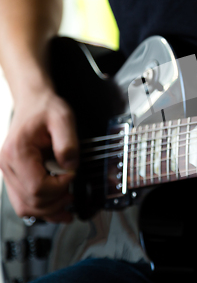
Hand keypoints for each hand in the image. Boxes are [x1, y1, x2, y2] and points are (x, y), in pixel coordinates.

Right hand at [0, 89, 77, 222]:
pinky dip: (40, 207)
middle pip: (30, 200)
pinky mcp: (15, 174)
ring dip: (48, 211)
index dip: (58, 188)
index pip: (37, 186)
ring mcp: (9, 171)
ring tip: (66, 207)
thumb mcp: (64, 119)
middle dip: (55, 203)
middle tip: (72, 196)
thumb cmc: (46, 108)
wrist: (34, 102)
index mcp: (18, 152)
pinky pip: (23, 199)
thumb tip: (70, 167)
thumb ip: (68, 144)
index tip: (72, 175)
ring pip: (24, 205)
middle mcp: (8, 165)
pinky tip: (56, 206)